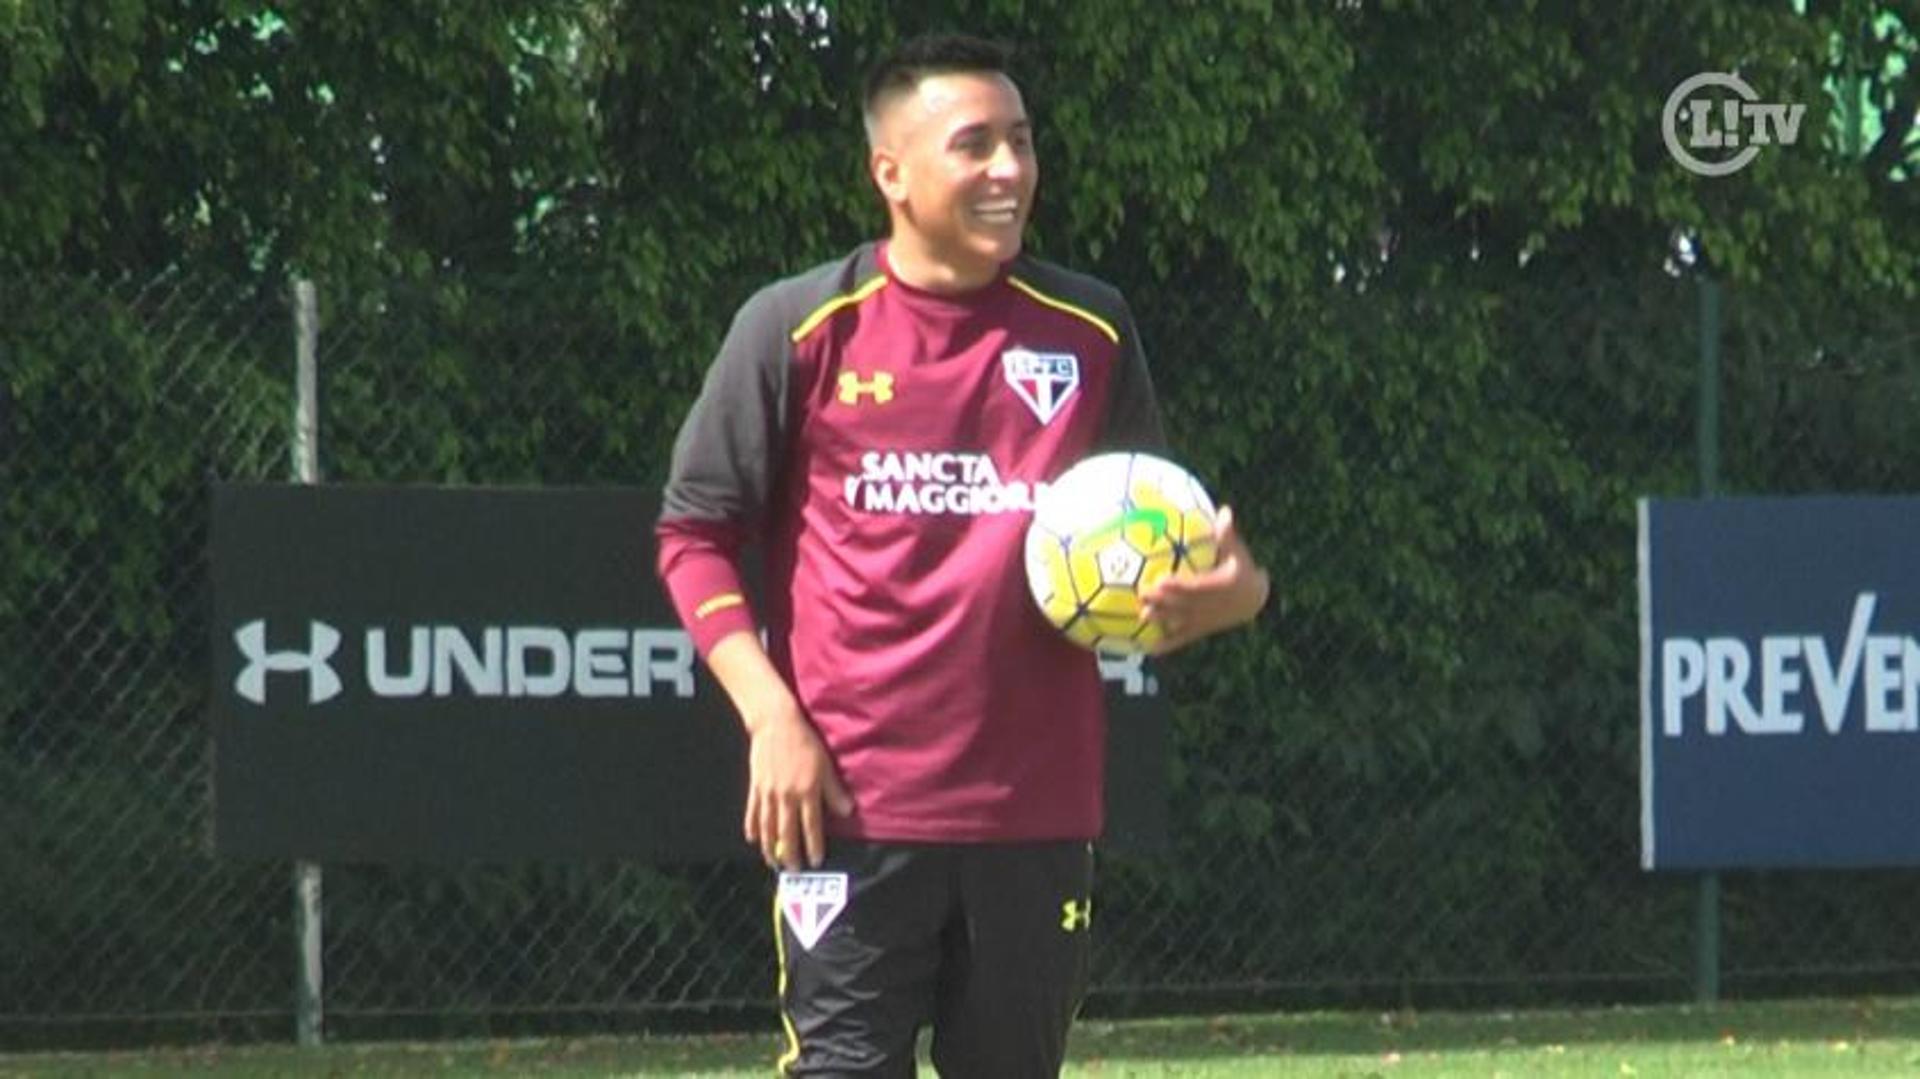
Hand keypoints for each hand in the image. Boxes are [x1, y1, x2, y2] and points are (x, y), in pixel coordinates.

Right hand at [743, 704, 853, 871]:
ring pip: (768, 828)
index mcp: (806, 792)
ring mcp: (768, 794)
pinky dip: (752, 828)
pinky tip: (753, 840)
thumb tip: (847, 811)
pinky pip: (752, 813)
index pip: (811, 828)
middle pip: (787, 834)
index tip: (815, 861)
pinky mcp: (755, 787)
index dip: (813, 847)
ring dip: (770, 848)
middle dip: (790, 855)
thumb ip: (834, 791)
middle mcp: (786, 797)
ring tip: (772, 862)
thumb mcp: (825, 765)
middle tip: (792, 870)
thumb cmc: (804, 743)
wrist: (775, 724)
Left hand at [1139, 505, 1270, 654]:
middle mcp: (1211, 607)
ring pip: (1180, 621)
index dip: (1179, 586)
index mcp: (1220, 587)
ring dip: (1161, 619)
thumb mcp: (1238, 553)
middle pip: (1184, 605)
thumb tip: (1224, 510)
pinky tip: (1148, 647)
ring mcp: (1204, 620)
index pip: (1196, 587)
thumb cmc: (1240, 569)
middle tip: (1143, 594)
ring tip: (1142, 616)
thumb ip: (1227, 535)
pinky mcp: (1199, 630)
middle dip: (1163, 601)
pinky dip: (1166, 644)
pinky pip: (1181, 638)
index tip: (1161, 580)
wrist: (1253, 600)